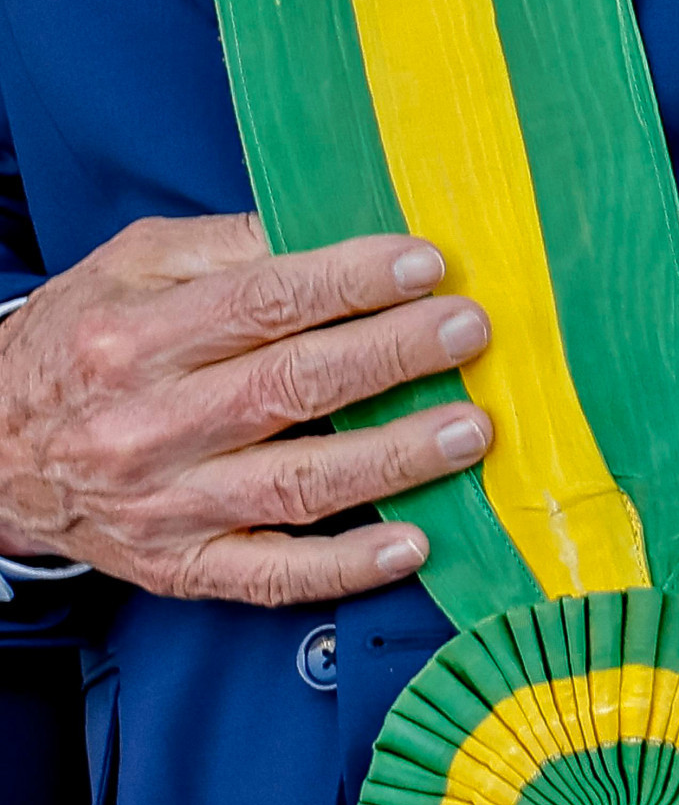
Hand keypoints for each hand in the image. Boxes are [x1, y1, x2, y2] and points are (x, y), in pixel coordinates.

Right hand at [0, 213, 492, 606]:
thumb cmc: (81, 345)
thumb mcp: (128, 268)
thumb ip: (223, 246)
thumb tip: (326, 228)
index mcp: (135, 338)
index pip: (262, 302)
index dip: (351, 281)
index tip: (427, 264)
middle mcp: (148, 426)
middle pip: (290, 387)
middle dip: (392, 357)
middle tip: (469, 332)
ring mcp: (168, 507)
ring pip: (298, 484)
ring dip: (394, 459)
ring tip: (470, 430)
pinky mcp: (183, 567)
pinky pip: (274, 577)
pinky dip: (347, 567)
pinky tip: (416, 544)